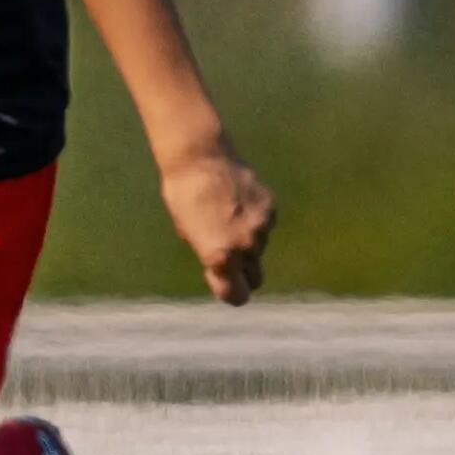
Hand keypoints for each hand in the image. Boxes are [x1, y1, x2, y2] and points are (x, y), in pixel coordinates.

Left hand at [160, 142, 275, 307]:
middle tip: (231, 254)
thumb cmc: (183, 195)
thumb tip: (222, 264)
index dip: (231, 292)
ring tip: (228, 216)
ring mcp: (261, 228)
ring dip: (249, 240)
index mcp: (220, 258)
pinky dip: (256, 220)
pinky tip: (239, 201)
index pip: (237, 296)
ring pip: (260, 248)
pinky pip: (266, 226)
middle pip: (255, 279)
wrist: (200, 157)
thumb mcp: (188, 232)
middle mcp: (244, 248)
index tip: (225, 283)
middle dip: (245, 272)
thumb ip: (209, 253)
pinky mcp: (271, 209)